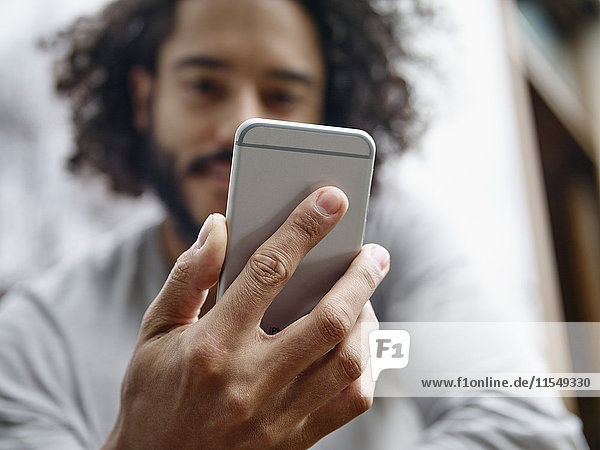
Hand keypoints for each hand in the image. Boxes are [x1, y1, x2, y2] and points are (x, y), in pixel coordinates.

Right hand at [102, 186, 388, 448]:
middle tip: (374, 252)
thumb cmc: (154, 395)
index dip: (304, 228)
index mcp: (212, 345)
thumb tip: (219, 226)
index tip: (332, 199)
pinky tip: (358, 344)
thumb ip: (189, 276)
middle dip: (360, 276)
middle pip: (327, 318)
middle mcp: (250, 379)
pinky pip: (351, 401)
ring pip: (348, 360)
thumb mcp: (156, 331)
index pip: (267, 272)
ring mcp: (279, 414)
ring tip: (365, 297)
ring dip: (367, 319)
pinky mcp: (297, 438)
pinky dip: (366, 365)